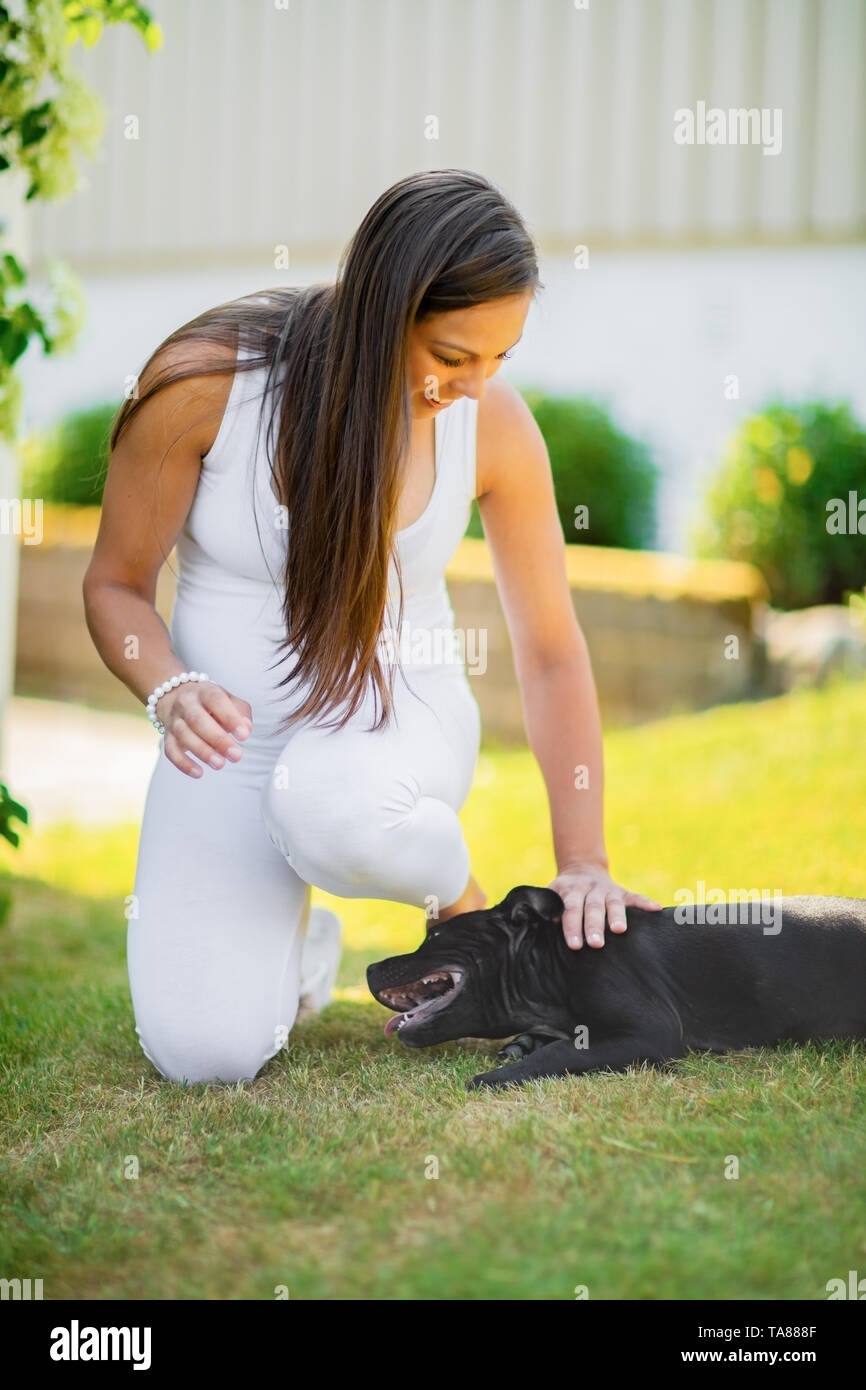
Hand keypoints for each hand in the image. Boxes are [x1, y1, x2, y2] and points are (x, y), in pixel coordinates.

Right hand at [158, 681, 252, 778]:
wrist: (176, 697)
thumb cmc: (211, 702)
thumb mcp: (228, 699)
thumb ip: (241, 711)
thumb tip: (246, 728)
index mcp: (205, 691)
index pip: (216, 701)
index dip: (230, 718)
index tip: (244, 735)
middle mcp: (186, 704)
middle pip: (198, 720)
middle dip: (218, 739)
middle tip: (236, 755)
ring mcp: (174, 720)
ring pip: (184, 735)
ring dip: (202, 752)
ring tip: (220, 764)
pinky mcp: (168, 736)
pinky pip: (171, 751)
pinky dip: (183, 763)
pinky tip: (199, 773)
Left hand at [548, 859, 663, 949]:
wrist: (581, 869)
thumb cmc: (563, 893)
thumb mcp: (552, 894)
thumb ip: (547, 907)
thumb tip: (543, 922)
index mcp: (571, 890)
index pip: (571, 909)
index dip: (572, 926)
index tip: (574, 944)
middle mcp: (591, 889)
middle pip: (592, 908)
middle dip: (594, 926)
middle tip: (596, 944)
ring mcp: (608, 890)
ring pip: (613, 903)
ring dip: (616, 916)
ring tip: (619, 930)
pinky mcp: (623, 892)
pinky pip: (636, 897)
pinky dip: (646, 902)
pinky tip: (656, 909)